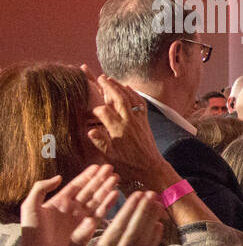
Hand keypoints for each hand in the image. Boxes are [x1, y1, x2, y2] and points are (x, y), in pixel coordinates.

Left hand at [8, 164, 119, 245]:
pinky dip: (107, 205)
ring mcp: (79, 219)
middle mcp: (71, 209)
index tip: (98, 166)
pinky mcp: (86, 229)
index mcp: (59, 202)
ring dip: (106, 189)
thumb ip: (41, 188)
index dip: (87, 175)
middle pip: (89, 191)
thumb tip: (59, 177)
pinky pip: (99, 214)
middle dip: (100, 180)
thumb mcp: (30, 206)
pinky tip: (114, 195)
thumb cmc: (31, 232)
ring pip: (96, 200)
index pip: (76, 185)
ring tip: (116, 179)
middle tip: (112, 169)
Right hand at [60, 190, 165, 245]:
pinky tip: (159, 225)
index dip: (130, 208)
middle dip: (144, 209)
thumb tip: (91, 218)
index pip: (120, 224)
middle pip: (136, 228)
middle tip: (152, 193)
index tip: (137, 194)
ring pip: (145, 238)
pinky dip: (155, 238)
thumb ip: (79, 236)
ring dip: (152, 220)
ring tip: (158, 204)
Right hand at [87, 76, 179, 191]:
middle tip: (99, 77)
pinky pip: (140, 103)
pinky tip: (127, 88)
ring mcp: (139, 120)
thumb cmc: (128, 165)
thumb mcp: (110, 157)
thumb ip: (100, 143)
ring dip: (120, 86)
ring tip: (109, 78)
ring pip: (130, 98)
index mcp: (118, 130)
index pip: (103, 111)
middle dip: (109, 86)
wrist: (151, 168)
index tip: (89, 111)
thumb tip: (89, 131)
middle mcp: (129, 122)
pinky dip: (134, 93)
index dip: (94, 109)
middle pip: (119, 99)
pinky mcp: (145, 121)